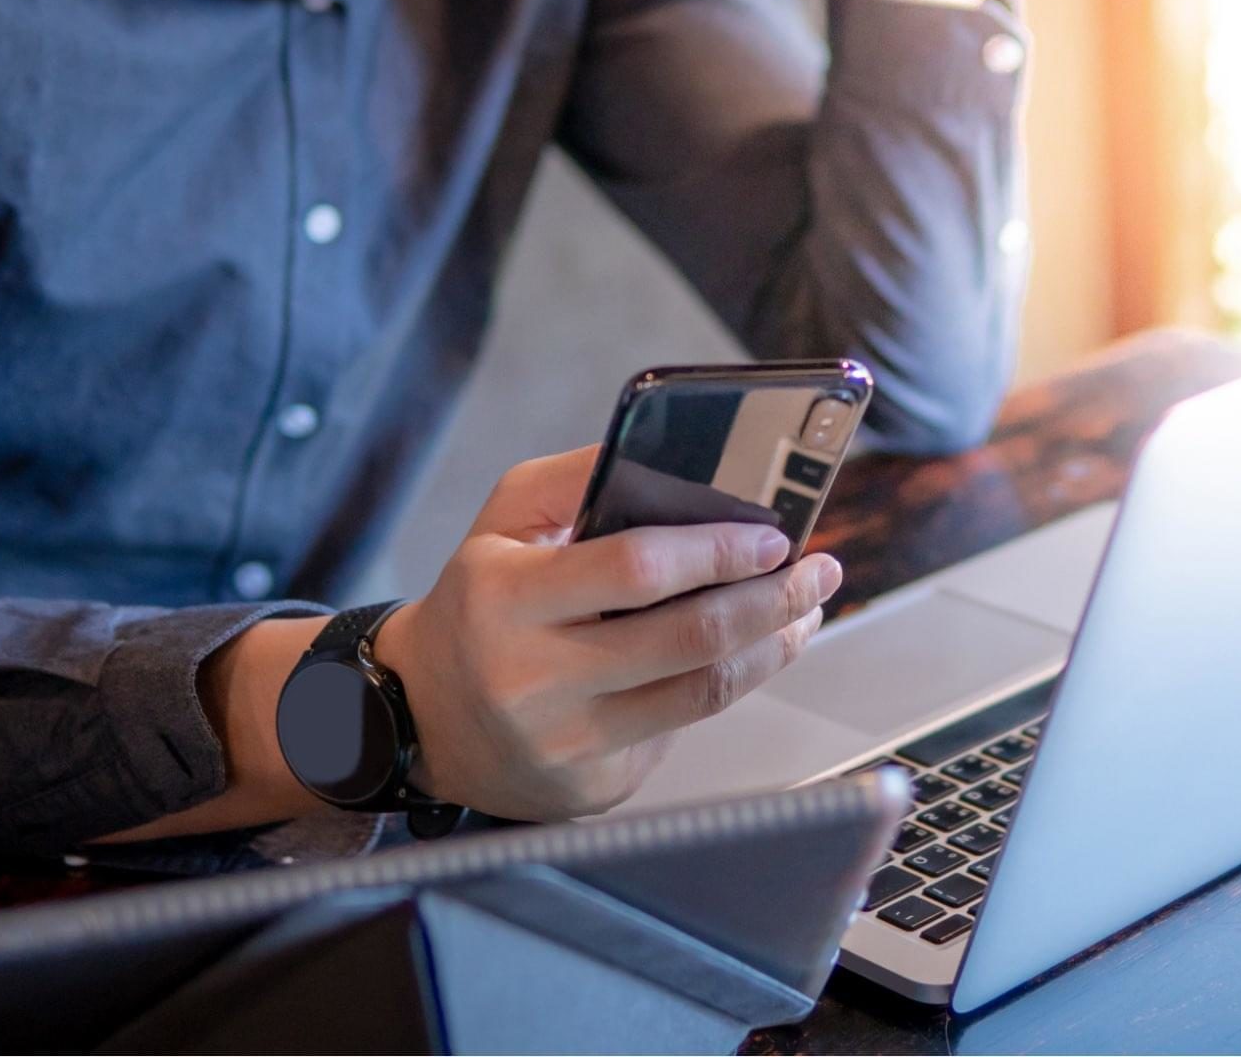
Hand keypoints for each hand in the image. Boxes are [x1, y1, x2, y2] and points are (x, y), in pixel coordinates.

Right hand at [375, 445, 837, 819]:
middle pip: (690, 638)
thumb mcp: (503, 522)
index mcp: (506, 597)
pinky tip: (748, 656)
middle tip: (818, 571)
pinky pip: (681, 731)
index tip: (774, 537)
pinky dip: (725, 687)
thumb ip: (578, 478)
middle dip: (773, 600)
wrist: (422, 716)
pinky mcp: (592, 787)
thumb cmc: (481, 601)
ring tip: (804, 612)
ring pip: (703, 693)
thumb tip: (676, 454)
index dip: (718, 552)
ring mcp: (565, 741)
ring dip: (772, 648)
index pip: (637, 569)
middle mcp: (532, 677)